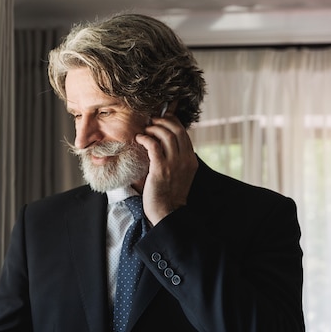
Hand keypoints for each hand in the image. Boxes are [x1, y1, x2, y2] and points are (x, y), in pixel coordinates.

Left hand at [135, 104, 197, 224]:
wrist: (167, 212)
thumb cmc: (168, 194)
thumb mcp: (179, 173)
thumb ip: (175, 158)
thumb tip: (163, 143)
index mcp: (191, 160)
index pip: (184, 133)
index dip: (172, 122)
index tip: (161, 118)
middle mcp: (185, 159)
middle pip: (177, 130)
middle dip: (163, 121)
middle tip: (152, 121)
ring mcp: (174, 164)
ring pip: (166, 135)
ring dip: (153, 129)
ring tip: (145, 130)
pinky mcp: (161, 169)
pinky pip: (153, 146)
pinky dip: (145, 138)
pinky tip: (139, 139)